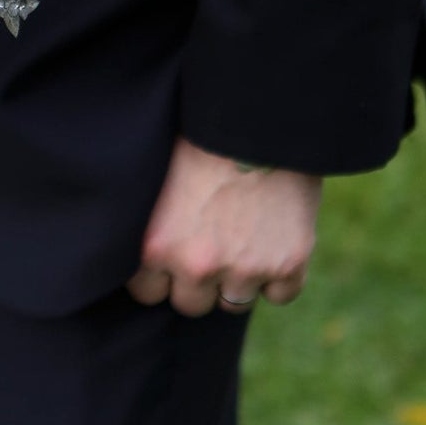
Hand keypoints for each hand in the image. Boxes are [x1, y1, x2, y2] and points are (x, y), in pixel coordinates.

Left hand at [127, 137, 322, 316]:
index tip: (170, 256)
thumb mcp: (156, 178)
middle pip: (190, 304)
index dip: (159, 274)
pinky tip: (271, 245)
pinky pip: (280, 295)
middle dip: (196, 281)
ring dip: (236, 280)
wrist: (257, 120)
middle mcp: (198, 266)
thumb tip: (136, 246)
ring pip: (234, 303)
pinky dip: (279, 276)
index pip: (147, 292)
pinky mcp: (289, 266)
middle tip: (206, 246)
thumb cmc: (198, 139)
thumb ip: (149, 220)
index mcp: (157, 245)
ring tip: (239, 241)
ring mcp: (246, 269)